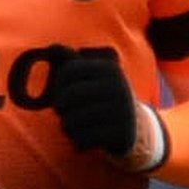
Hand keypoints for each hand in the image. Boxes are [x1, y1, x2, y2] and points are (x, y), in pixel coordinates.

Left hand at [44, 46, 165, 169]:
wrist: (136, 127)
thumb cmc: (103, 98)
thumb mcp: (93, 77)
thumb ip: (71, 61)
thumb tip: (52, 47)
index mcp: (109, 69)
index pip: (69, 71)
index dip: (58, 84)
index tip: (62, 92)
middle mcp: (118, 86)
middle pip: (68, 95)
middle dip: (60, 107)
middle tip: (63, 112)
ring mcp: (121, 110)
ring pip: (73, 120)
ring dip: (66, 126)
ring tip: (71, 126)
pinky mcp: (121, 133)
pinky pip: (84, 138)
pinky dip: (77, 141)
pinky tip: (81, 139)